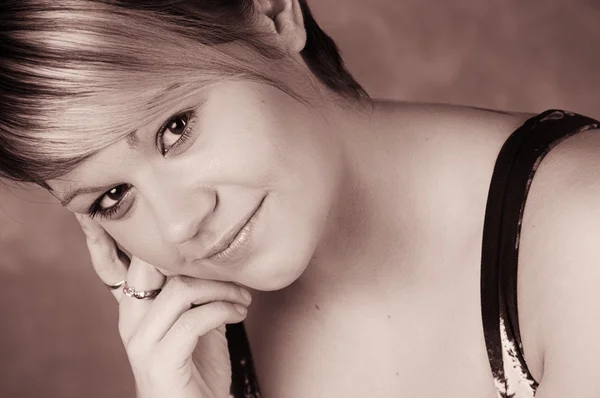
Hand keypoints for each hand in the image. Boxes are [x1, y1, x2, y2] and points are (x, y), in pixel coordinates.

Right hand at [75, 214, 250, 397]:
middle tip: (222, 253)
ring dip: (222, 288)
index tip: (97, 209)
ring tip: (243, 298)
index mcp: (135, 308)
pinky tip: (240, 313)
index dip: (104, 237)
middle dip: (181, 250)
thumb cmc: (199, 366)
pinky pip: (194, 319)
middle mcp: (131, 320)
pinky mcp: (160, 360)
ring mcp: (141, 342)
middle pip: (146, 265)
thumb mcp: (198, 320)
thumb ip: (195, 290)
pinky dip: (224, 310)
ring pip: (180, 290)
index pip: (113, 265)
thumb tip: (215, 258)